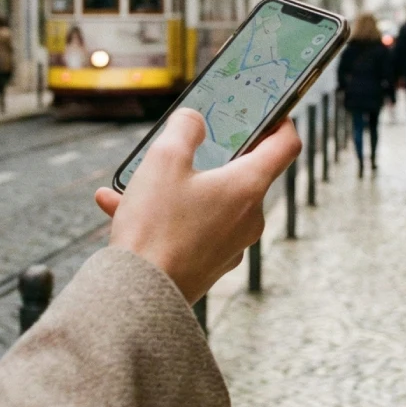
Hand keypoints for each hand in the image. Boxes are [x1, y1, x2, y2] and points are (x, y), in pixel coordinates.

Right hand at [95, 109, 300, 303]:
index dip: (280, 120)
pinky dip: (164, 214)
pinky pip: (191, 227)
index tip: (269, 110)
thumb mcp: (163, 160)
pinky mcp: (210, 264)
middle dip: (209, 156)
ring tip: (132, 183)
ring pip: (207, 201)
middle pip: (241, 173)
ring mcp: (232, 244)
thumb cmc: (156, 226)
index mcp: (248, 187)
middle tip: (186, 143)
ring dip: (173, 187)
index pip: (285, 145)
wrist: (140, 297)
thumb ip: (184, 129)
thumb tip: (194, 120)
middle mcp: (249, 217)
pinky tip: (120, 206)